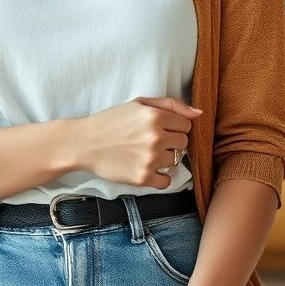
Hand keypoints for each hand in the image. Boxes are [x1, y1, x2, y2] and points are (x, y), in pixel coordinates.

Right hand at [73, 97, 202, 189]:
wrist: (85, 143)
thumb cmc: (111, 121)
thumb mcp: (138, 104)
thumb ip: (171, 105)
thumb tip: (199, 113)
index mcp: (156, 117)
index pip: (186, 125)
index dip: (173, 126)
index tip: (159, 128)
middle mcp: (156, 138)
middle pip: (183, 143)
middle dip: (171, 141)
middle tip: (151, 141)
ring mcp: (150, 159)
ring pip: (175, 161)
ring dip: (164, 158)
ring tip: (144, 153)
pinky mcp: (143, 177)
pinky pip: (166, 181)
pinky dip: (159, 177)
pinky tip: (146, 167)